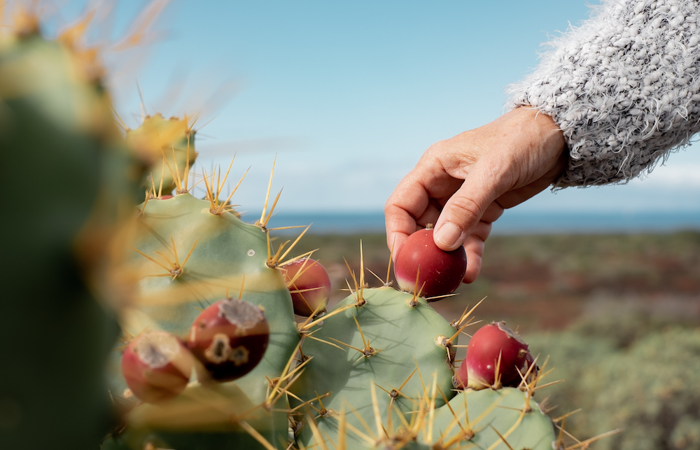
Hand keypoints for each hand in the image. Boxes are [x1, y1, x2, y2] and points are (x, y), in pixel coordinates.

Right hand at [384, 107, 566, 282]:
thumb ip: (466, 206)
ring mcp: (463, 199)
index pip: (401, 205)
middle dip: (423, 252)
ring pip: (446, 235)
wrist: (558, 135)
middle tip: (428, 278)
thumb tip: (442, 243)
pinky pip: (470, 238)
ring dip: (447, 258)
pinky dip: (470, 256)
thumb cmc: (522, 140)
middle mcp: (442, 184)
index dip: (398, 233)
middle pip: (419, 224)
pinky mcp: (484, 210)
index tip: (405, 260)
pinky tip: (472, 274)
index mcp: (433, 167)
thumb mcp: (493, 171)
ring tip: (451, 282)